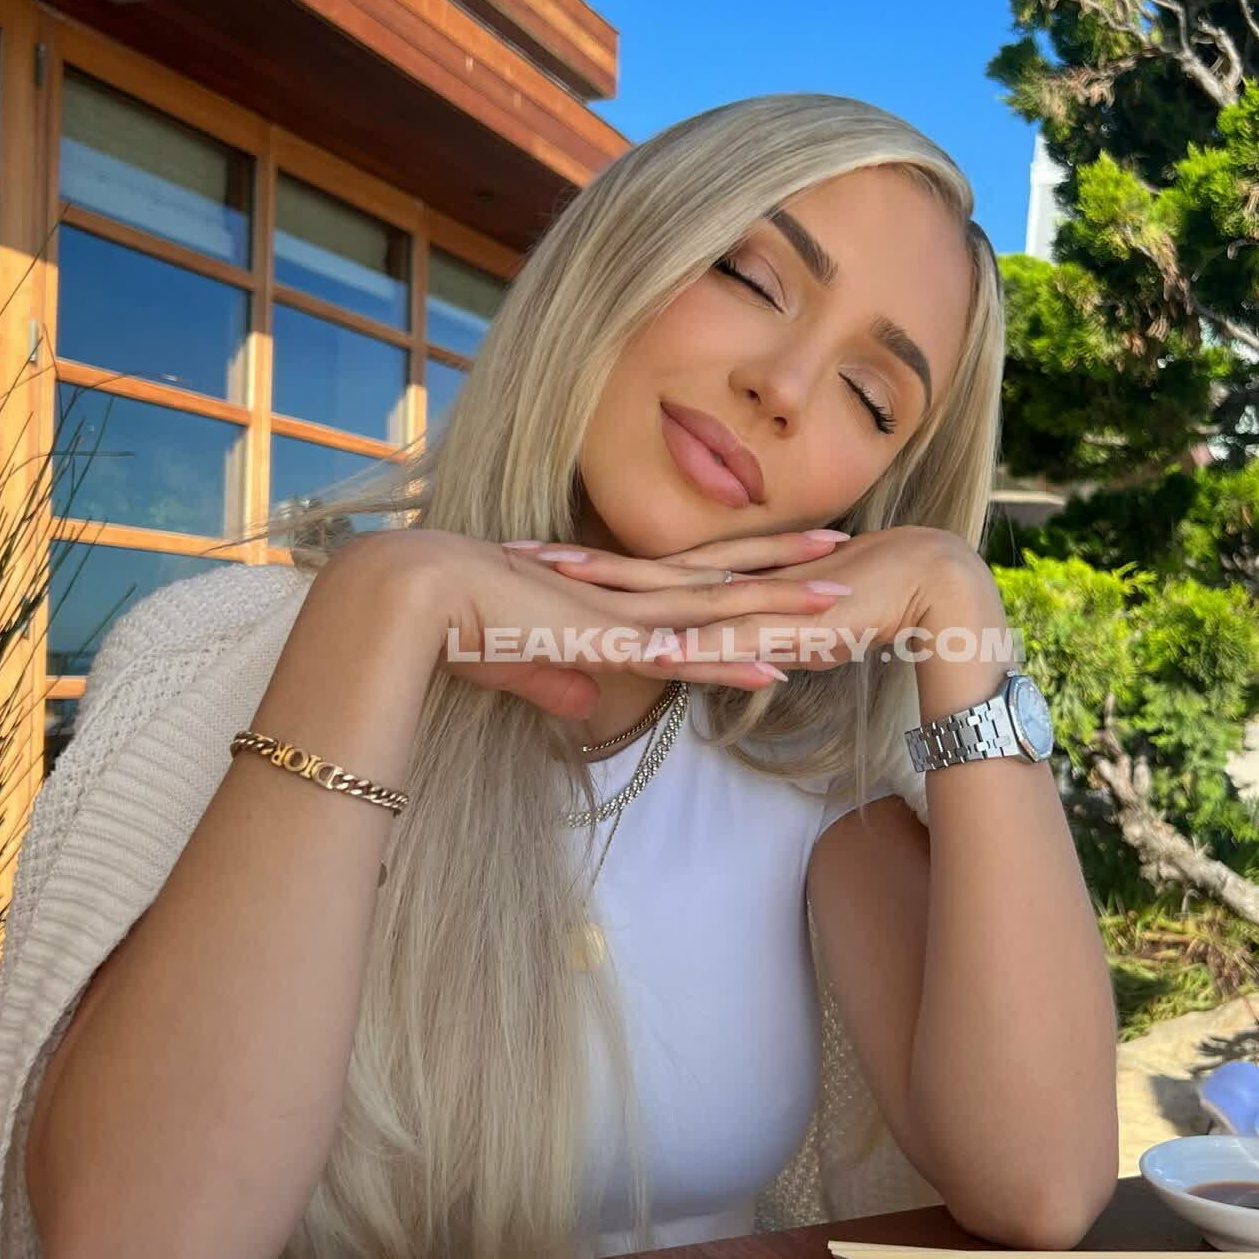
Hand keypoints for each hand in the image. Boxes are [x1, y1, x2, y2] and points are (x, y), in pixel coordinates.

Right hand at [329, 526, 867, 720]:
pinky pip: (685, 655)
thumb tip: (583, 707)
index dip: (742, 573)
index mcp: (607, 599)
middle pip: (721, 583)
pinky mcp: (606, 644)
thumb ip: (555, 683)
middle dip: (785, 571)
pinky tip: (778, 666)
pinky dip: (732, 663)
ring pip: (718, 613)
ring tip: (840, 603)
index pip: (691, 585)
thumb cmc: (451, 626)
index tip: (788, 560)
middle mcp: (624, 601)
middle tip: (845, 551)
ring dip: (779, 611)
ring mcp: (620, 619)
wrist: (413, 596)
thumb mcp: (517, 664)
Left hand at [530, 526, 1003, 676]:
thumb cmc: (864, 604)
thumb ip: (745, 637)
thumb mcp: (786, 627)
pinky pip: (726, 642)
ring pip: (668, 600)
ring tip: (553, 586)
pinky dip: (686, 648)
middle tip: (508, 553)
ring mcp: (754, 603)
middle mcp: (729, 584)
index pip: (641, 571)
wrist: (928, 584)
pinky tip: (647, 653)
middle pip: (637, 573)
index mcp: (723, 582)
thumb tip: (708, 653)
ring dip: (611, 594)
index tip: (531, 556)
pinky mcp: (786, 626)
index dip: (587, 564)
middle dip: (573, 566)